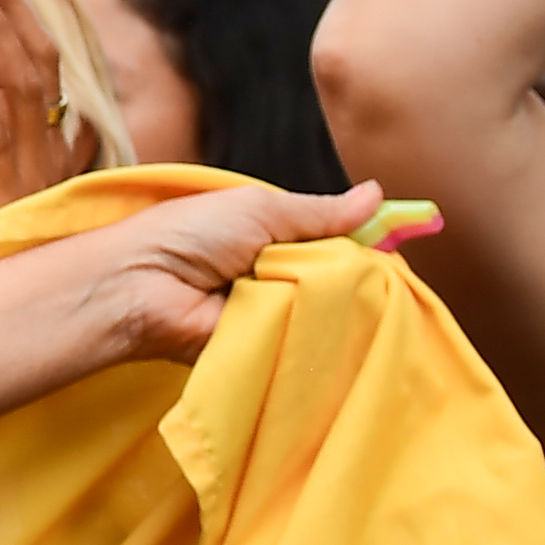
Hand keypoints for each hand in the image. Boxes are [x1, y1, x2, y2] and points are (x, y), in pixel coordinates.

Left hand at [47, 178, 407, 368]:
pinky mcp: (263, 350)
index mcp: (272, 235)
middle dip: (356, 277)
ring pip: (324, 312)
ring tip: (358, 301)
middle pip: (335, 279)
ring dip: (335, 306)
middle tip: (388, 278)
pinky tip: (335, 333)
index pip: (333, 240)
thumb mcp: (260, 210)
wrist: (138, 287)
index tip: (406, 239)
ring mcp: (270, 314)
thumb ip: (321, 212)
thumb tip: (378, 194)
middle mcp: (275, 275)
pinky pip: (301, 343)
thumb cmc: (187, 235)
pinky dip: (313, 337)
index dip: (365, 243)